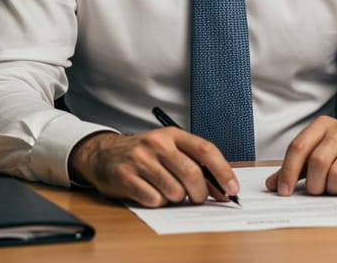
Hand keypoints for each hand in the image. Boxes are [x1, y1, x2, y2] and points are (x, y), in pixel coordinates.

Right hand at [68, 128, 239, 207]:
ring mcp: (141, 159)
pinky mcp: (126, 176)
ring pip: (174, 190)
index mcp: (173, 134)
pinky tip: (151, 193)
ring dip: (177, 198)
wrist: (104, 153)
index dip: (223, 171)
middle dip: (201, 193)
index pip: (205, 150)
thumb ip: (193, 162)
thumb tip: (221, 187)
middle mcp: (157, 143)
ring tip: (168, 191)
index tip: (232, 188)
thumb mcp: (168, 148)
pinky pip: (154, 200)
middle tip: (198, 198)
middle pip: (191, 173)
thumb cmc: (144, 154)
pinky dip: (158, 202)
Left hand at [265, 116, 336, 196]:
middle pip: (318, 162)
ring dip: (333, 189)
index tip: (284, 191)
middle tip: (316, 190)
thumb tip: (271, 185)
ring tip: (334, 187)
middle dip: (314, 184)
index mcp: (321, 125)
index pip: (299, 146)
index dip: (288, 171)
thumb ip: (295, 168)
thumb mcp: (316, 152)